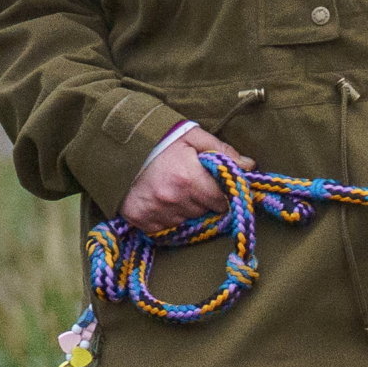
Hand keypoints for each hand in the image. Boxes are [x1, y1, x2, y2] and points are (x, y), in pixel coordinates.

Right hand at [120, 123, 250, 230]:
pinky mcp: (139, 220)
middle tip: (189, 184)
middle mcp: (173, 199)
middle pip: (204, 213)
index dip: (221, 194)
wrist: (116, 145)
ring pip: (185, 222)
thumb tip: (251, 166)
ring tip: (172, 190)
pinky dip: (166, 219)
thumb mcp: (193, 137)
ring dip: (184, 211)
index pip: (222, 202)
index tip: (214, 187)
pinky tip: (159, 201)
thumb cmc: (160, 139)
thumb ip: (223, 151)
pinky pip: (165, 229)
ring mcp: (155, 212)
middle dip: (202, 202)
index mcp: (189, 178)